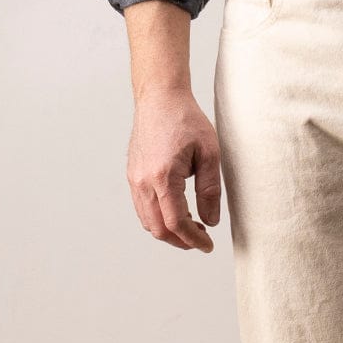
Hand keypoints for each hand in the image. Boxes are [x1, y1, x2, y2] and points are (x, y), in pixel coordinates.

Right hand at [126, 87, 220, 251]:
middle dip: (181, 241)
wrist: (160, 97)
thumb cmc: (186, 119)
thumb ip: (210, 191)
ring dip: (169, 231)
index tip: (208, 245)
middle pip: (158, 229)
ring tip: (192, 225)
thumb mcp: (209, 154)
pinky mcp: (133, 175)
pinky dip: (159, 219)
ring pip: (148, 222)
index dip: (193, 239)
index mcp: (163, 176)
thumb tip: (210, 221)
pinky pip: (142, 208)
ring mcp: (134, 179)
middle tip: (201, 239)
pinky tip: (177, 211)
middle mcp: (143, 181)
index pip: (176, 222)